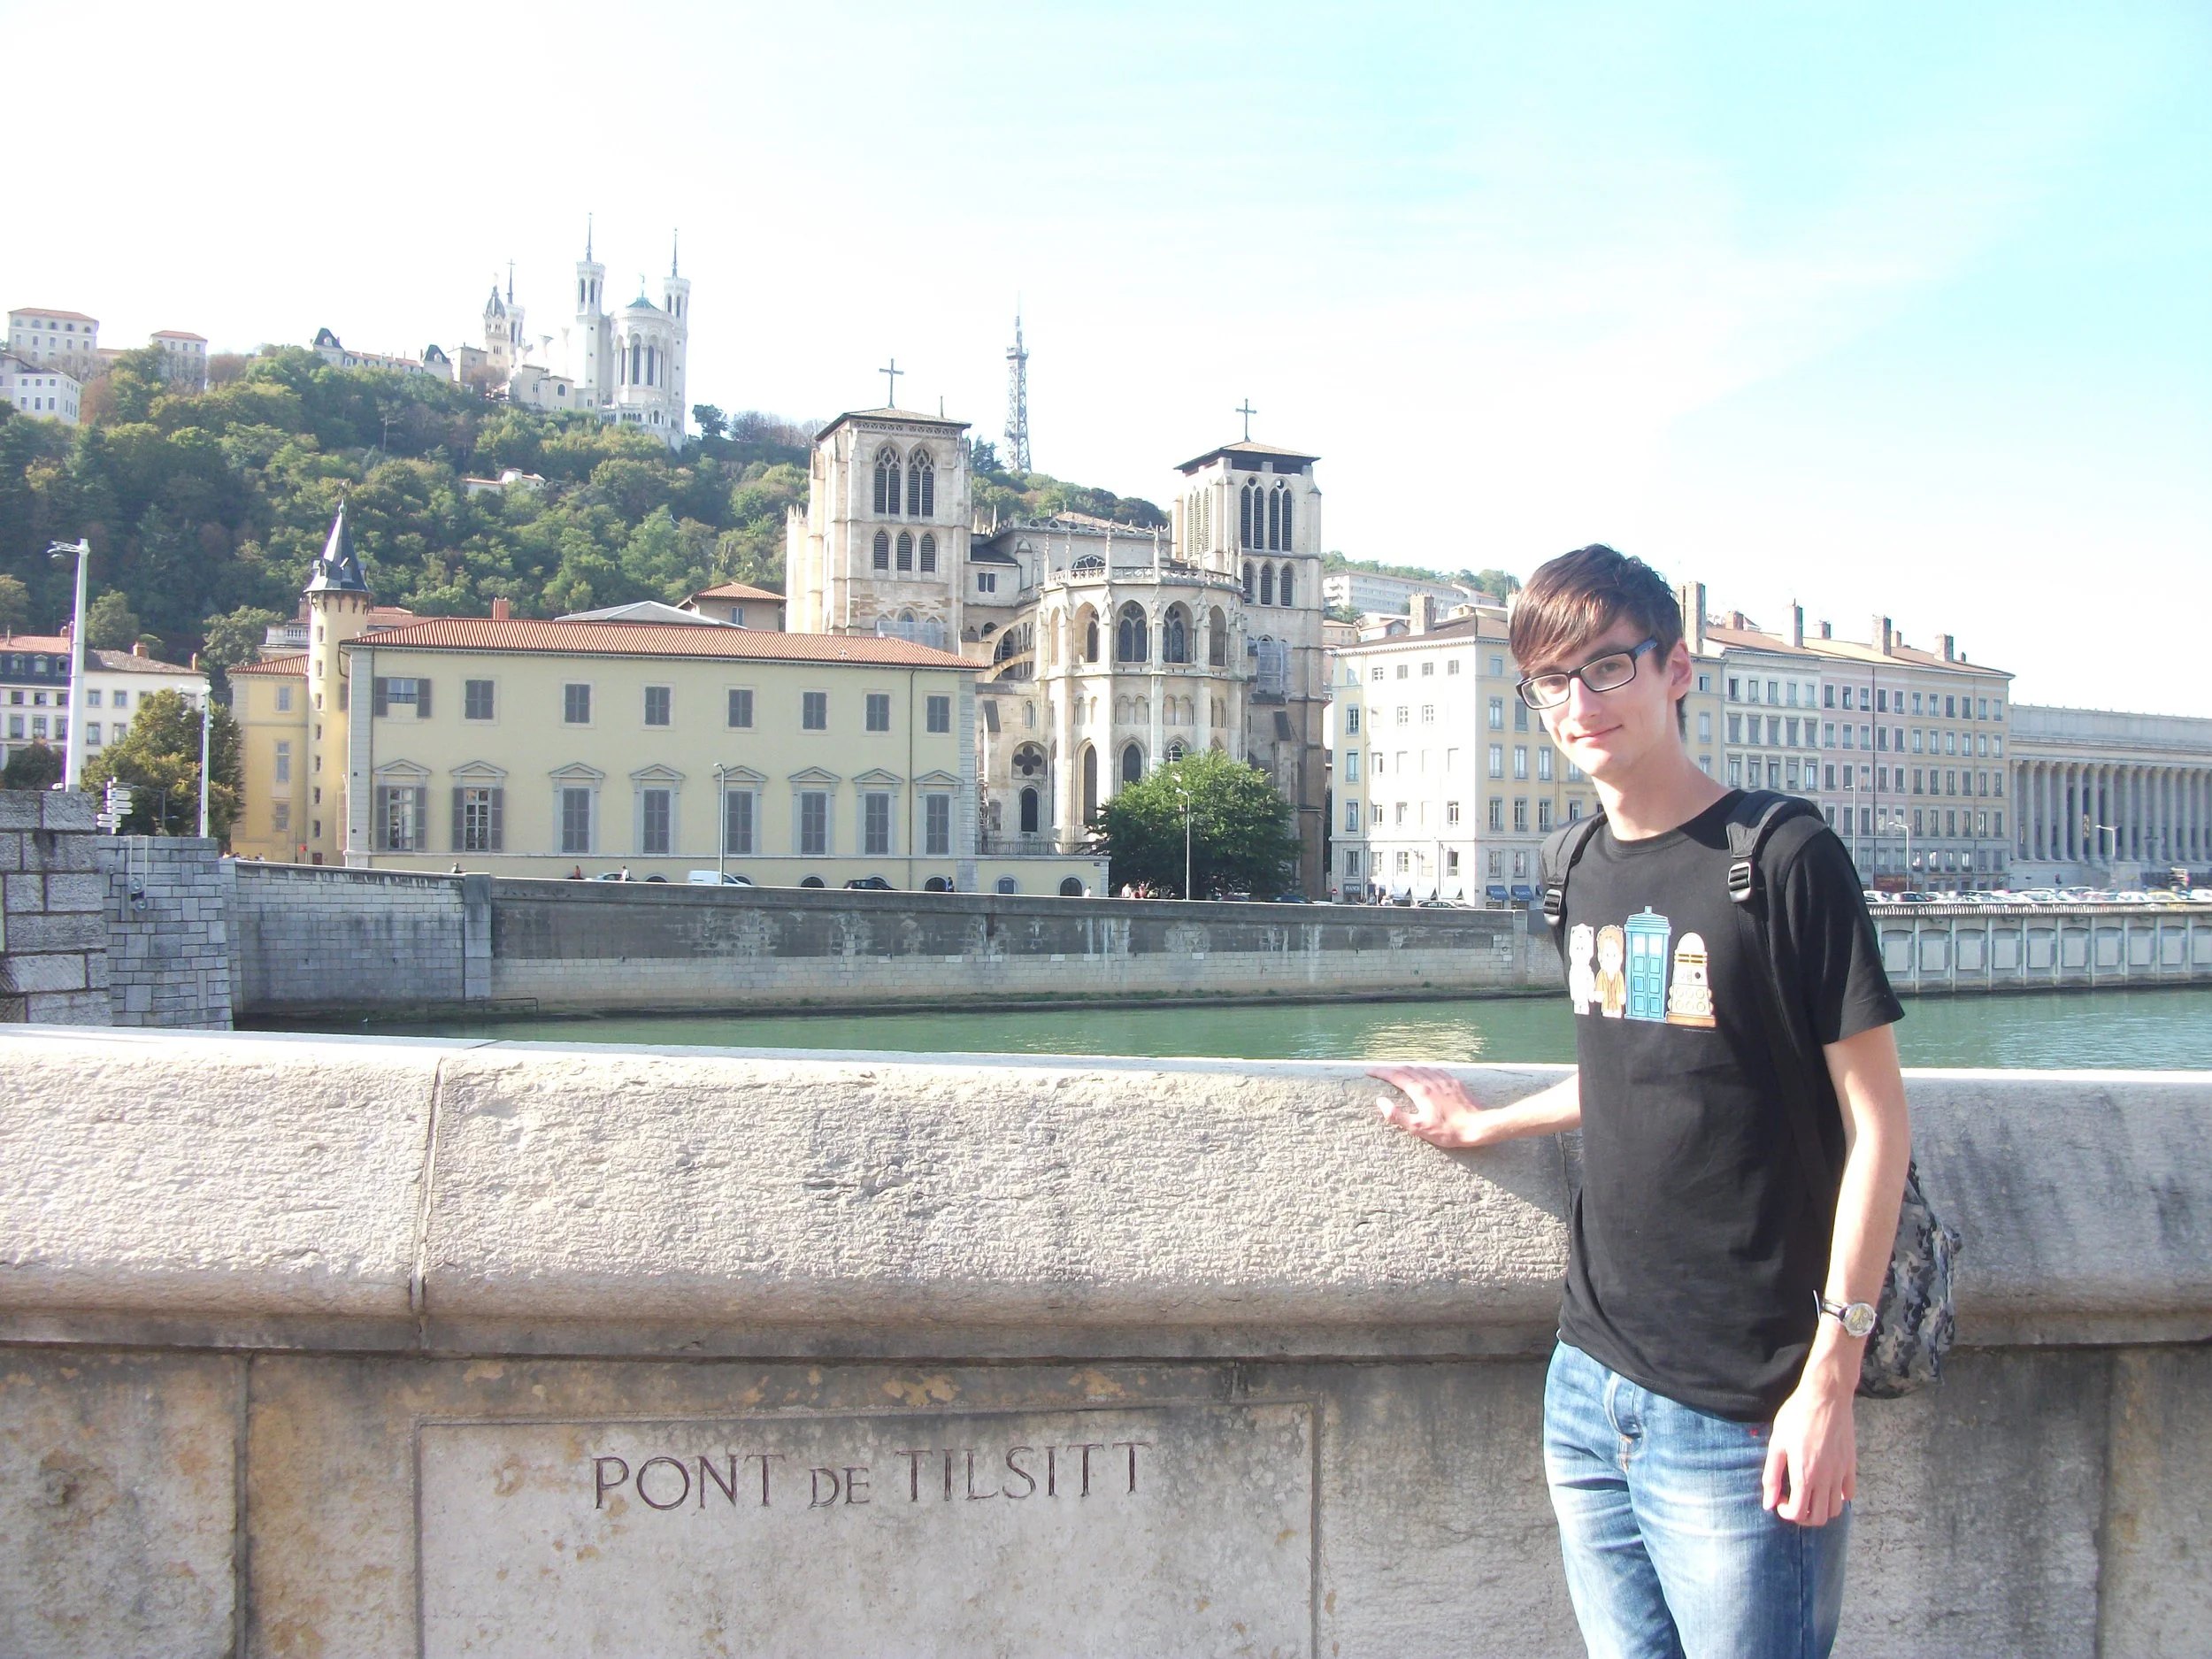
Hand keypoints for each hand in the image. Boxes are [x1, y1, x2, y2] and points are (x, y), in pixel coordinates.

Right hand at [1368, 1065, 1502, 1148]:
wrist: (1477, 1126)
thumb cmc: (1447, 1131)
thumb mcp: (1418, 1128)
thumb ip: (1396, 1114)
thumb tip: (1380, 1101)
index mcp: (1420, 1091)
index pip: (1395, 1076)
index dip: (1380, 1072)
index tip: (1369, 1071)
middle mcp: (1430, 1081)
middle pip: (1407, 1069)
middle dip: (1391, 1069)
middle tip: (1380, 1071)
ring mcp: (1444, 1079)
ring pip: (1421, 1068)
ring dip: (1407, 1068)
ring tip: (1399, 1071)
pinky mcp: (1454, 1082)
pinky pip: (1435, 1070)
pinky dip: (1424, 1069)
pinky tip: (1425, 1072)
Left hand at [1761, 1359, 1856, 1525]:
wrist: (1825, 1396)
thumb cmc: (1797, 1416)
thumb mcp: (1777, 1443)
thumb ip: (1771, 1476)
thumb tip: (1768, 1503)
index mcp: (1805, 1475)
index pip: (1799, 1513)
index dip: (1786, 1513)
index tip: (1780, 1500)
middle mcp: (1826, 1478)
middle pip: (1820, 1518)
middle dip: (1804, 1517)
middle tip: (1793, 1502)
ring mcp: (1841, 1472)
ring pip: (1836, 1509)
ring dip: (1821, 1510)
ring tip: (1809, 1494)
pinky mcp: (1851, 1464)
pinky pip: (1849, 1493)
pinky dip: (1838, 1497)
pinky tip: (1825, 1484)